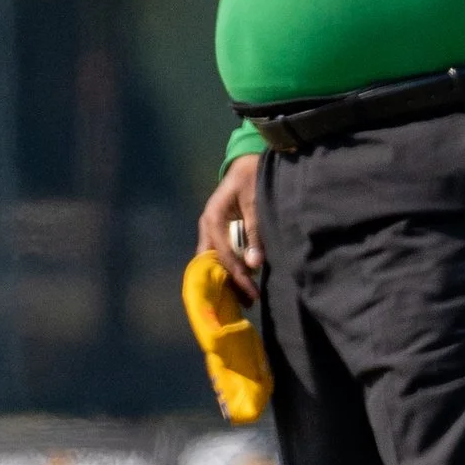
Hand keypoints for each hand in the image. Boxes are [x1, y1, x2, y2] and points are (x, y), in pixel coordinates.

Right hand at [199, 153, 263, 300]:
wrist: (247, 163)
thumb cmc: (253, 178)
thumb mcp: (256, 201)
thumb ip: (255, 232)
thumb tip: (254, 263)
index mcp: (212, 218)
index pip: (223, 255)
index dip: (237, 275)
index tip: (251, 292)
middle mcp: (207, 227)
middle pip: (213, 263)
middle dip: (228, 283)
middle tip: (248, 301)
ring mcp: (212, 230)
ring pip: (216, 261)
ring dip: (230, 278)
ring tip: (247, 298)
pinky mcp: (220, 231)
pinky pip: (222, 255)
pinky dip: (232, 268)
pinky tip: (244, 281)